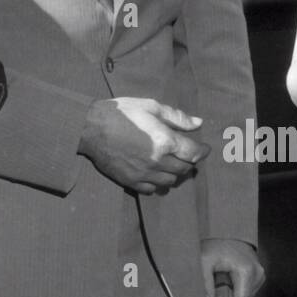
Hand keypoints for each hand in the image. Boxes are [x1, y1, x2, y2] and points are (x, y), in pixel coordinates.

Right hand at [77, 97, 208, 193]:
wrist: (91, 128)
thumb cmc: (121, 113)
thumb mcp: (150, 106)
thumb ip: (176, 117)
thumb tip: (198, 123)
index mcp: (165, 141)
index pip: (194, 153)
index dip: (203, 151)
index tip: (205, 148)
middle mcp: (158, 161)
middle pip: (184, 168)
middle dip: (189, 161)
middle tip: (186, 154)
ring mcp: (144, 174)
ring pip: (170, 181)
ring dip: (175, 173)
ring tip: (171, 163)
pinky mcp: (131, 181)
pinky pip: (152, 189)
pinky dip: (158, 183)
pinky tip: (155, 173)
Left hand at [201, 239, 263, 296]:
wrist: (222, 230)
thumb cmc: (213, 245)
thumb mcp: (203, 261)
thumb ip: (205, 285)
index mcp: (247, 271)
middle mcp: (258, 273)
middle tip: (215, 285)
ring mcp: (260, 273)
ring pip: (245, 296)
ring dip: (232, 292)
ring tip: (220, 278)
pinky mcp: (259, 273)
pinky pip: (247, 289)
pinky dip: (236, 287)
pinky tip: (227, 276)